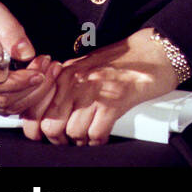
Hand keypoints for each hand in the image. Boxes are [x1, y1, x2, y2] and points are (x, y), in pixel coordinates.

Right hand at [0, 0, 60, 116]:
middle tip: (48, 67)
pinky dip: (23, 98)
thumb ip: (8, 28)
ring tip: (46, 72)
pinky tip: (36, 82)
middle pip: (3, 99)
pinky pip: (3, 108)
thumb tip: (25, 52)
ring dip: (31, 93)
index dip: (20, 81)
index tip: (40, 71)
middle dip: (32, 86)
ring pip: (5, 107)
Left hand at [21, 29, 179, 145]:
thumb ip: (66, 85)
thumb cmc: (123, 59)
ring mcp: (94, 92)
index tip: (45, 135)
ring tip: (90, 133)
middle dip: (60, 139)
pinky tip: (103, 132)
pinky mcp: (114, 103)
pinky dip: (98, 140)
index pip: (36, 108)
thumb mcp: (86, 66)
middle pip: (51, 126)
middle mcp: (76, 81)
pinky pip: (95, 135)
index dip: (37, 129)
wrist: (155, 51)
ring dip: (81, 140)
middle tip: (70, 139)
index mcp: (66, 72)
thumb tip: (47, 110)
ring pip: (73, 133)